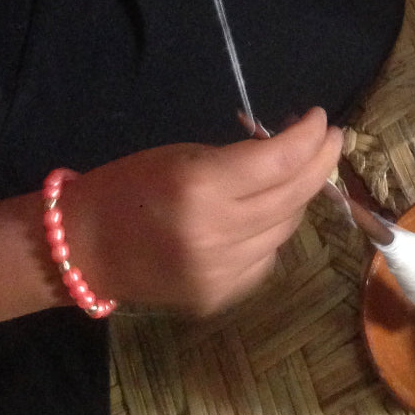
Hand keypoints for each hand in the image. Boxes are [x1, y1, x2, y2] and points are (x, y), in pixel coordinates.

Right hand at [58, 108, 342, 315]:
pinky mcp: (219, 295)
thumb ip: (240, 158)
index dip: (310, 137)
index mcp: (201, 186)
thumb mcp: (184, 156)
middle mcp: (216, 232)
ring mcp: (220, 271)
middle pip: (293, 195)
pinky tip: (260, 215)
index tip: (320, 119)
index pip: (280, 161)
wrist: (84, 248)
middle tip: (330, 140)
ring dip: (295, 198)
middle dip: (319, 163)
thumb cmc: (130, 187)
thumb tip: (293, 150)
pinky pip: (266, 256)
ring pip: (285, 228)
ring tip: (293, 174)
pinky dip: (270, 232)